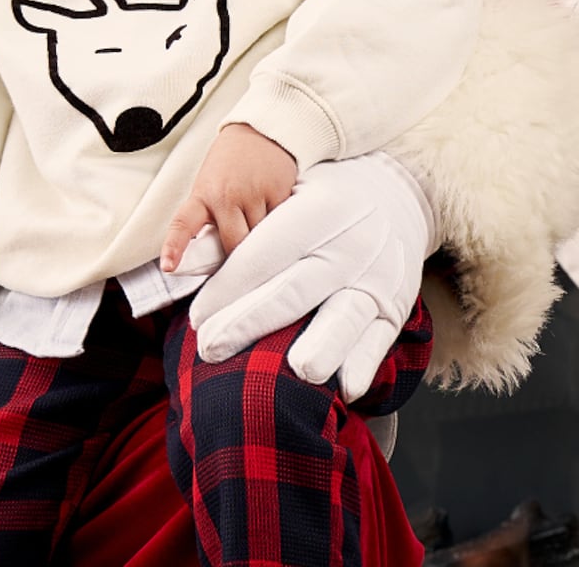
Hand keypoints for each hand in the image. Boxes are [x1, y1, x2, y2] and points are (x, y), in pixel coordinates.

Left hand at [161, 123, 296, 269]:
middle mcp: (226, 196)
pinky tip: (275, 204)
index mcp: (203, 195)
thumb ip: (211, 216)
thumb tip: (217, 256)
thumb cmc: (230, 164)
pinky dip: (280, 223)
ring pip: (261, 238)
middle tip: (244, 256)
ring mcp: (253, 194)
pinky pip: (281, 224)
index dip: (174, 246)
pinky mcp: (278, 192)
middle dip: (240, 256)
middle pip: (234, 244)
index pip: (183, 224)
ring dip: (264, 237)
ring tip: (261, 215)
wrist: (259, 132)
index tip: (168, 266)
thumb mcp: (210, 185)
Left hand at [188, 152, 436, 400]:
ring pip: (342, 316)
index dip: (227, 288)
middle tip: (209, 348)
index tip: (196, 317)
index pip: (264, 254)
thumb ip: (234, 229)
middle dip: (248, 322)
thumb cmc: (320, 194)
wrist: (395, 188)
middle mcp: (350, 244)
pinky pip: (381, 337)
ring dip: (320, 346)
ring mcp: (377, 276)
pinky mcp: (396, 303)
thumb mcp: (280, 194)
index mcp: (318, 211)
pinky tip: (344, 389)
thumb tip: (181, 265)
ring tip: (293, 372)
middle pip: (294, 290)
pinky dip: (363, 364)